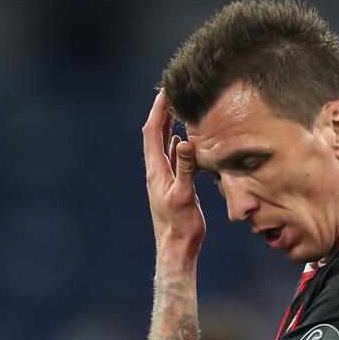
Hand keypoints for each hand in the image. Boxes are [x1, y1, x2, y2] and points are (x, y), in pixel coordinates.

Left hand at [142, 89, 206, 257]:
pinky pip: (173, 160)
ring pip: (163, 146)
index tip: (164, 92)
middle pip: (155, 136)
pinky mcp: (173, 187)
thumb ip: (186, 169)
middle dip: (161, 113)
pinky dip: (176, 146)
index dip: (157, 111)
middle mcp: (156, 172)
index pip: (152, 133)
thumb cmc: (180, 225)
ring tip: (177, 110)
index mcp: (156, 171)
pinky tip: (183, 141)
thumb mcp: (184, 195)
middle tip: (170, 94)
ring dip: (168, 127)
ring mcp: (163, 179)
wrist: (176, 247)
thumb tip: (186, 141)